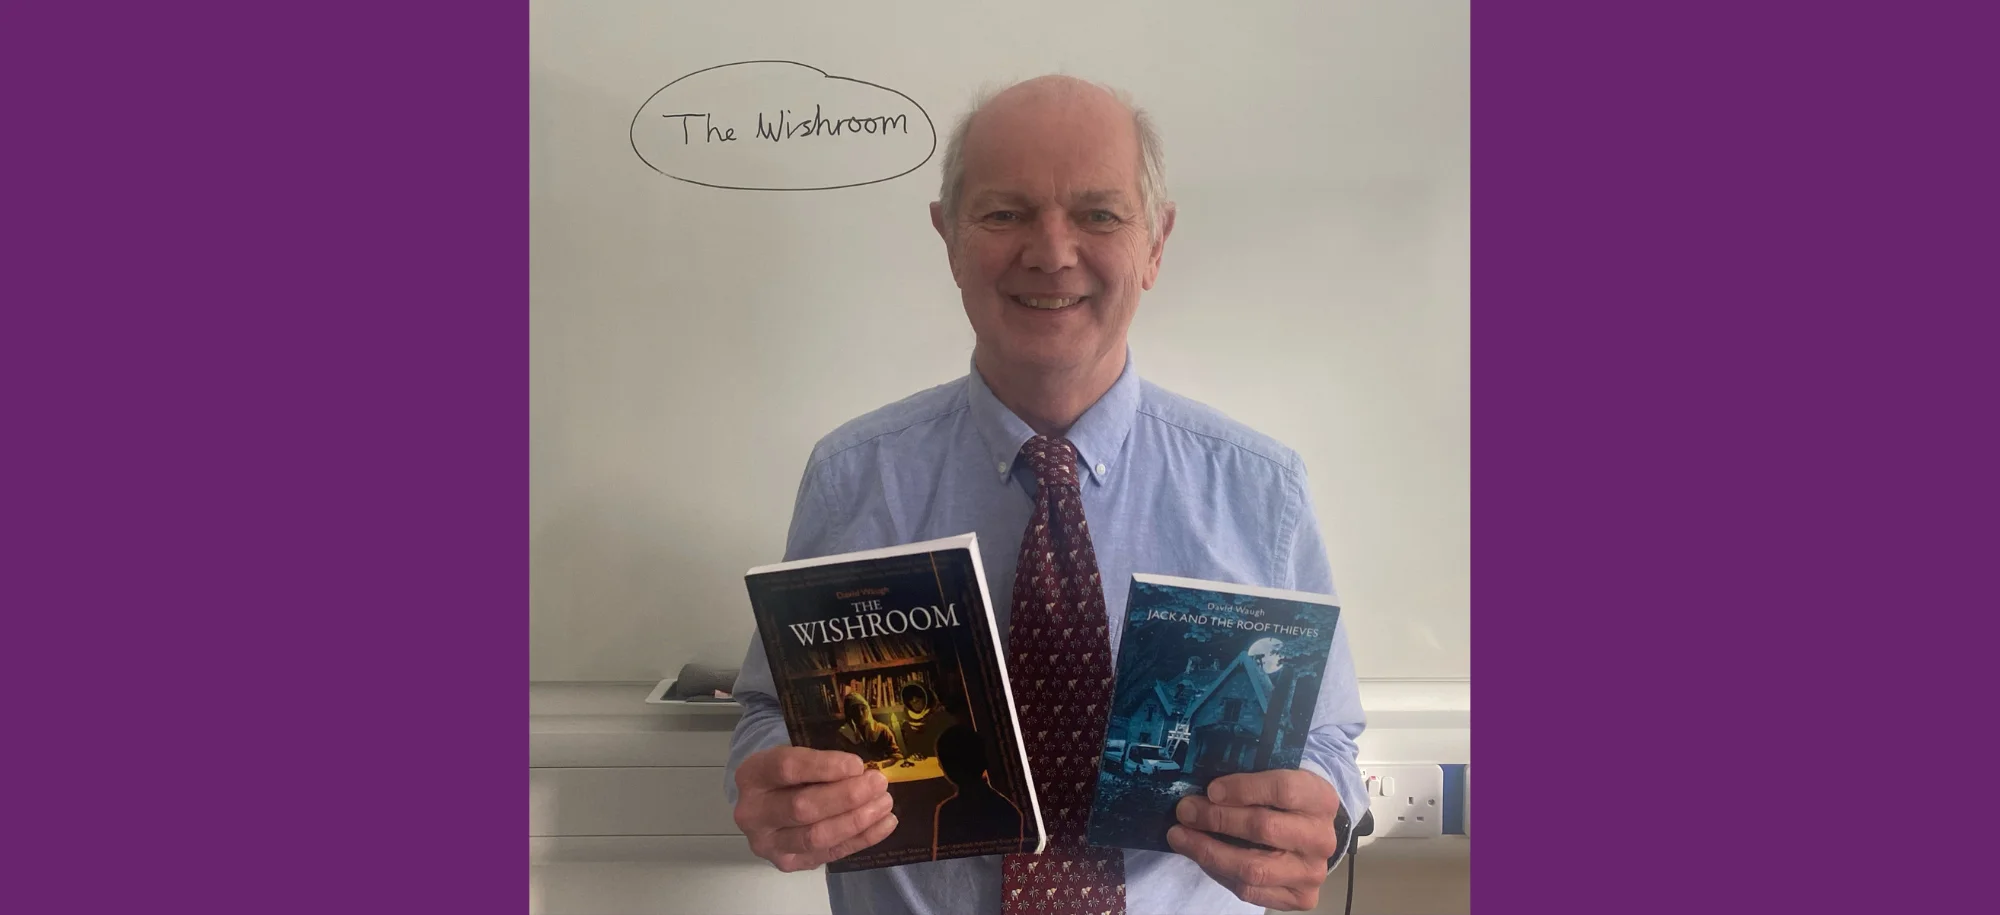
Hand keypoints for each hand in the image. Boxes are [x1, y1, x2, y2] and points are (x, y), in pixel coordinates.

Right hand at [732, 746, 897, 871]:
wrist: (768, 803)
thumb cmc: (790, 775)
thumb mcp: (796, 756)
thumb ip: (822, 762)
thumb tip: (865, 771)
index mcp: (752, 775)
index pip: (787, 769)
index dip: (825, 767)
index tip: (858, 765)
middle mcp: (753, 812)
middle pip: (802, 807)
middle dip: (846, 796)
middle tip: (878, 784)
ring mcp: (768, 843)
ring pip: (816, 836)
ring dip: (856, 820)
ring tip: (884, 804)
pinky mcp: (787, 863)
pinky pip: (830, 853)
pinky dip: (862, 839)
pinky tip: (885, 824)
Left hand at [1167, 770, 1344, 911]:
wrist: (1311, 832)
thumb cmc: (1286, 802)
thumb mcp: (1277, 778)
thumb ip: (1248, 780)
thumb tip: (1202, 789)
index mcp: (1321, 799)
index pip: (1283, 790)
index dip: (1243, 789)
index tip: (1211, 790)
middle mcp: (1321, 838)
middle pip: (1264, 828)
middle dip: (1217, 819)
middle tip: (1186, 811)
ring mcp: (1311, 872)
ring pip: (1253, 868)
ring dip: (1209, 851)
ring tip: (1181, 836)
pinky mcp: (1299, 897)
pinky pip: (1249, 891)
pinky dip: (1219, 872)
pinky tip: (1201, 856)